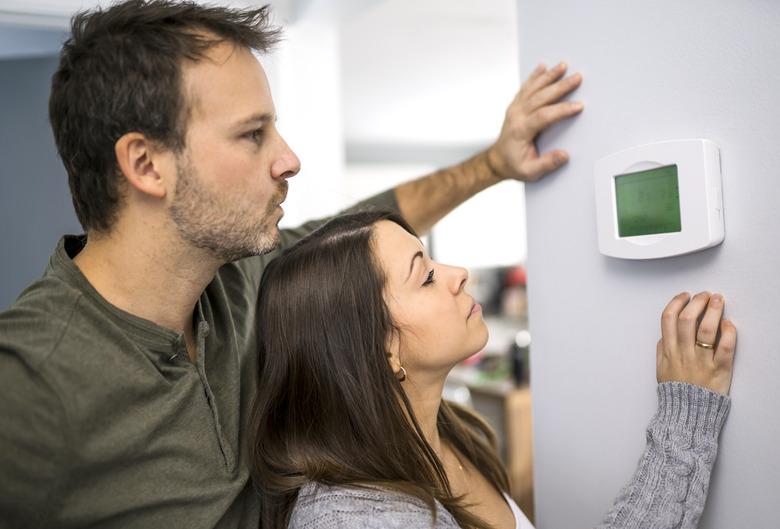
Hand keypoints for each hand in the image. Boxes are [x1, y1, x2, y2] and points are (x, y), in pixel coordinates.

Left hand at [486, 61, 582, 181]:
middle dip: (560, 86)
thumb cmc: (514, 165)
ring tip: (563, 66)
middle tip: (577, 78)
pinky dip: (535, 76)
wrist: (497, 160)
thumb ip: (546, 164)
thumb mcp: (530, 172)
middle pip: (540, 97)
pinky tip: (542, 67)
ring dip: (549, 76)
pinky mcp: (515, 105)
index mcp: (520, 131)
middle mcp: (516, 116)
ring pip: (533, 88)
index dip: (561, 110)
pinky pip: (525, 88)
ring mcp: (514, 109)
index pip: (543, 116)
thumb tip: (564, 155)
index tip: (578, 106)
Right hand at [657, 292, 736, 395]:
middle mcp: (683, 353)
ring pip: (706, 329)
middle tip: (705, 295)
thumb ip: (661, 352)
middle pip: (687, 318)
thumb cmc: (676, 394)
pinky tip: (728, 324)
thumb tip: (663, 337)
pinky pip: (725, 348)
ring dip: (713, 310)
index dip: (677, 302)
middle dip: (697, 301)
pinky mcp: (719, 370)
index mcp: (668, 351)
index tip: (685, 296)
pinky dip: (728, 333)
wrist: (687, 416)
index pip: (668, 319)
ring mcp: (701, 361)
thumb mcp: (661, 370)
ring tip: (718, 300)